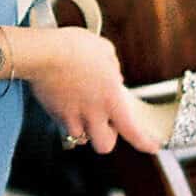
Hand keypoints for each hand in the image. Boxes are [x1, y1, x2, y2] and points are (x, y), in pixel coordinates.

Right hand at [18, 26, 162, 154]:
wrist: (43, 53)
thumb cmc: (75, 49)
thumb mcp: (105, 51)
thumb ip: (113, 68)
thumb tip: (114, 77)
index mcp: (111, 99)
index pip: (132, 131)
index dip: (144, 142)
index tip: (152, 146)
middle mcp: (92, 114)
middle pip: (104, 146)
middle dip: (107, 138)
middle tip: (106, 124)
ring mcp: (71, 117)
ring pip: (81, 138)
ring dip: (85, 129)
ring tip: (83, 111)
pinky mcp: (54, 113)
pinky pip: (64, 124)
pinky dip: (67, 118)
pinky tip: (66, 102)